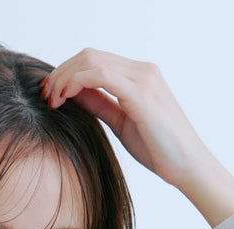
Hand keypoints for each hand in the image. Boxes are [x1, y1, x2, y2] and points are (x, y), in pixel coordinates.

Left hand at [39, 49, 233, 225]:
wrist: (188, 166)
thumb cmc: (160, 149)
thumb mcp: (121, 123)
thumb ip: (100, 104)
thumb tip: (74, 94)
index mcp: (138, 76)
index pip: (94, 61)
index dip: (66, 73)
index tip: (49, 94)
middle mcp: (142, 70)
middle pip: (89, 55)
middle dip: (60, 72)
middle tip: (44, 95)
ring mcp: (143, 79)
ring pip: (91, 61)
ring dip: (64, 77)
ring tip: (51, 99)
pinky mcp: (141, 94)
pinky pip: (101, 76)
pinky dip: (76, 82)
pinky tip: (64, 98)